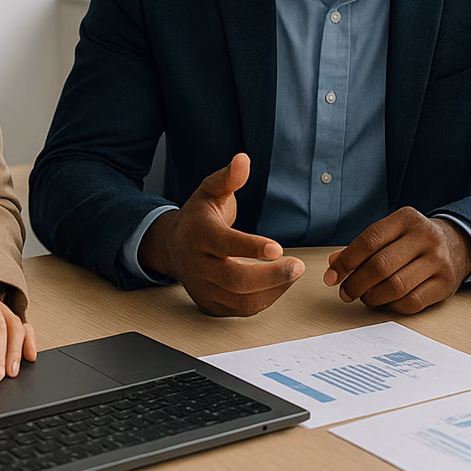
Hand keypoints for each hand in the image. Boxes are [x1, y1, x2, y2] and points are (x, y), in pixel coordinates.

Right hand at [140, 153, 303, 315]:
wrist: (172, 246)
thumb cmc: (198, 218)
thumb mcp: (209, 191)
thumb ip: (228, 178)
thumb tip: (243, 159)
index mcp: (198, 234)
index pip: (224, 244)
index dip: (251, 248)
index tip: (278, 248)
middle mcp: (197, 264)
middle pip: (233, 280)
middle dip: (270, 277)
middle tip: (298, 267)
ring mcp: (202, 287)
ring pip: (239, 300)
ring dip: (272, 290)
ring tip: (293, 274)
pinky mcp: (210, 303)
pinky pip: (240, 310)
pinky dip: (264, 301)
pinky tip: (279, 285)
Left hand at [324, 208, 470, 313]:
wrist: (457, 245)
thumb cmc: (413, 241)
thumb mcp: (391, 234)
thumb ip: (362, 247)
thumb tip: (333, 263)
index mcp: (406, 219)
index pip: (369, 240)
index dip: (346, 261)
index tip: (331, 277)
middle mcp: (424, 237)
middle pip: (380, 265)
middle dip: (356, 283)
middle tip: (345, 293)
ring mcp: (438, 261)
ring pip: (395, 286)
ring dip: (372, 297)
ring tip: (364, 297)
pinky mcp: (445, 284)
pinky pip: (411, 302)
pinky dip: (391, 306)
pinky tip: (384, 302)